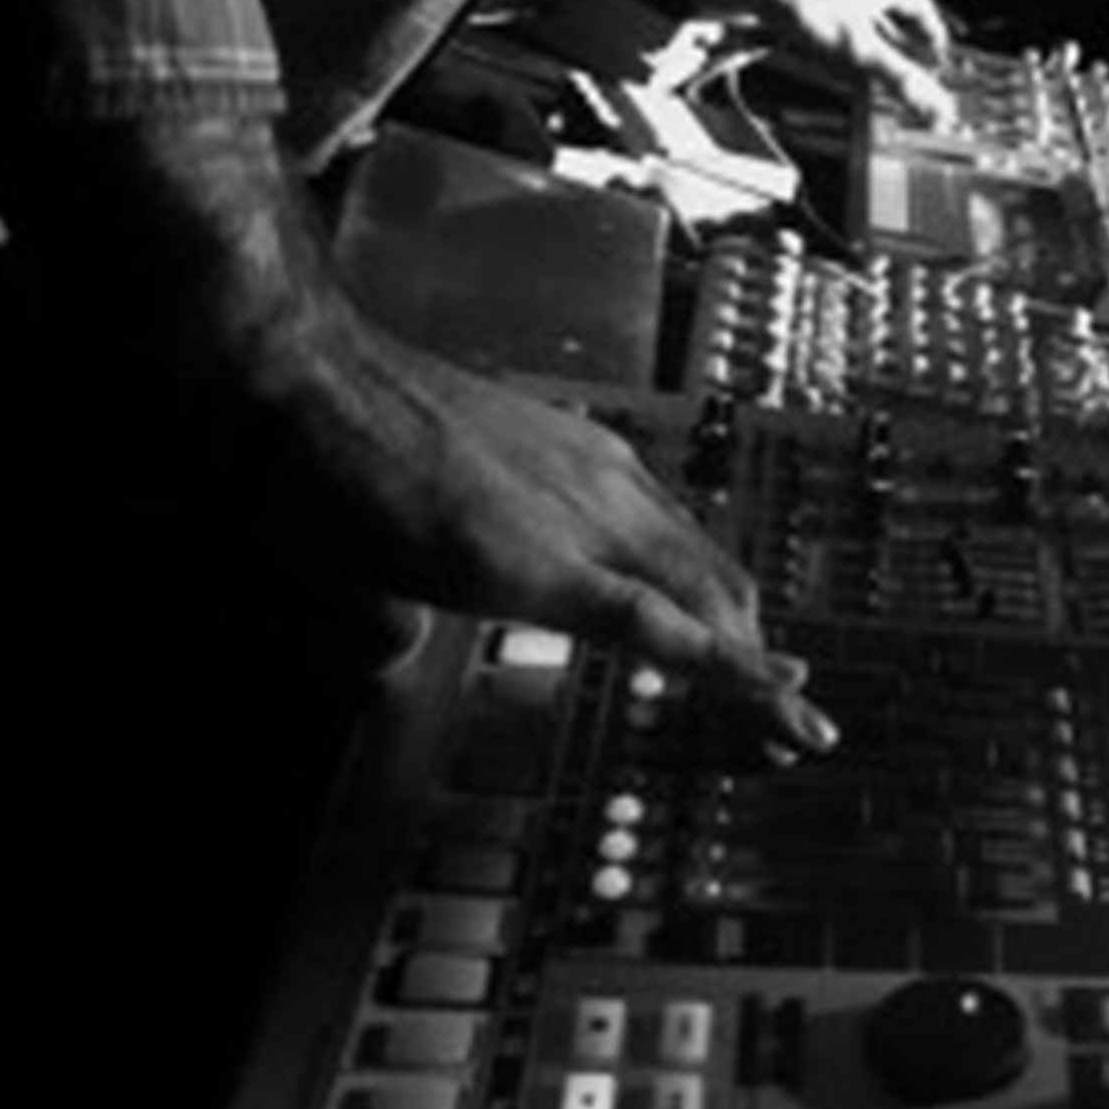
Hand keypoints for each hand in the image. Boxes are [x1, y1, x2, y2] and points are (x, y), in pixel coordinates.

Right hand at [32, 111, 838, 757]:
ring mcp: (584, 518)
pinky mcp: (543, 562)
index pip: (684, 552)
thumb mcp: (413, 518)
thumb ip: (417, 585)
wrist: (311, 382)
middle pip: (716, 580)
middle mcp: (607, 487)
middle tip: (793, 712)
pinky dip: (724, 663)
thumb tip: (397, 646)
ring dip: (757, 669)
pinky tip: (766, 693)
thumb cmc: (347, 438)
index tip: (764, 659)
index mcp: (586, 470)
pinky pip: (656, 623)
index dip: (728, 613)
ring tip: (797, 726)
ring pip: (708, 602)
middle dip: (760, 652)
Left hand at [613, 0, 958, 127]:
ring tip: (866, 68)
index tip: (939, 53)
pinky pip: (820, 22)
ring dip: (862, 43)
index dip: (933, 32)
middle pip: (888, 13)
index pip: (921, 7)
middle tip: (907, 66)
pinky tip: (819, 58)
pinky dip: (828, 43)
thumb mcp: (858, 46)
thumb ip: (899, 78)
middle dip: (899, 41)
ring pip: (852, 17)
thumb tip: (938, 105)